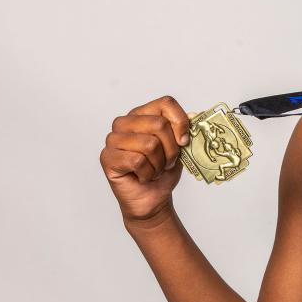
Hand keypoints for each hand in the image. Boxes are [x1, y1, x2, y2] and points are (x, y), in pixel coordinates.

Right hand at [99, 95, 191, 222]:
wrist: (152, 198)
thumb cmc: (164, 171)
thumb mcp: (180, 148)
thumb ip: (185, 130)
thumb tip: (194, 115)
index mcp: (143, 114)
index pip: (166, 103)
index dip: (180, 122)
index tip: (184, 141)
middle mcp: (124, 122)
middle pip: (159, 124)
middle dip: (171, 150)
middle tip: (167, 162)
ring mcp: (112, 139)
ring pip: (149, 144)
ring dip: (159, 164)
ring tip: (154, 170)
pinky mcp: (107, 157)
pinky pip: (137, 161)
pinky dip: (147, 174)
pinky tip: (143, 177)